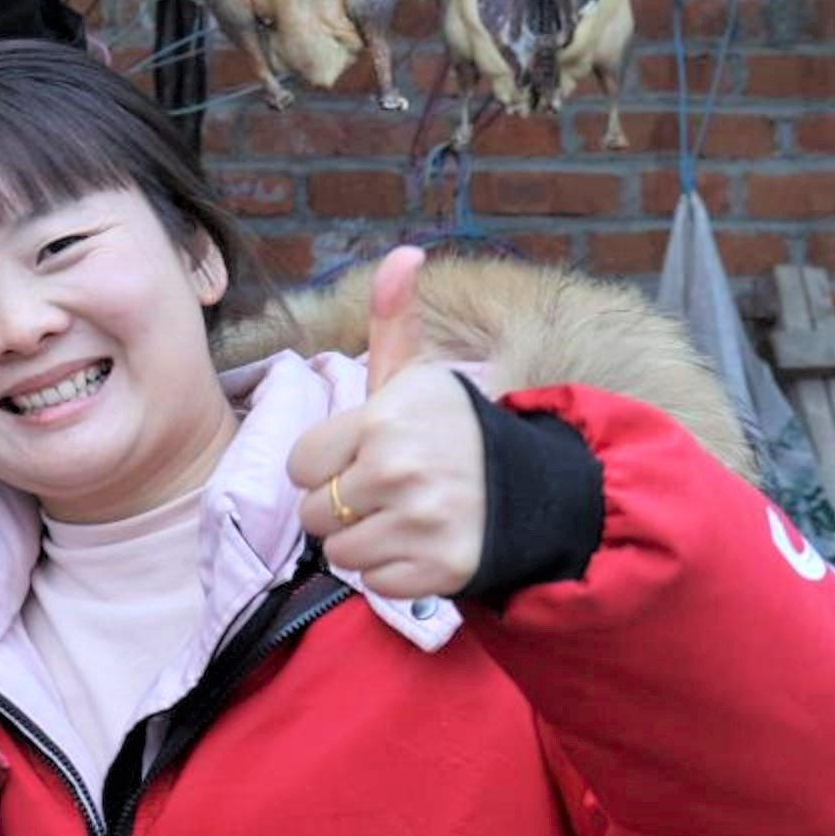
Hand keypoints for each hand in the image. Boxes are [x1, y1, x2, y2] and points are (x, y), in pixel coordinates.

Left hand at [289, 247, 489, 601]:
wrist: (534, 490)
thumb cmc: (454, 432)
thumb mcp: (420, 376)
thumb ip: (394, 320)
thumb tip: (404, 253)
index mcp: (384, 421)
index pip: (300, 465)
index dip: (325, 465)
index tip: (360, 457)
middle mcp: (401, 471)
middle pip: (314, 512)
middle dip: (341, 505)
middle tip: (386, 490)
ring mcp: (423, 523)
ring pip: (339, 552)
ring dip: (363, 541)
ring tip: (403, 516)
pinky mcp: (441, 569)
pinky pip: (374, 583)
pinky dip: (393, 571)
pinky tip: (422, 544)